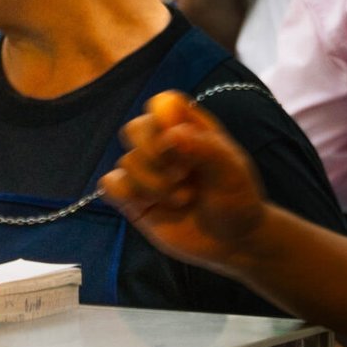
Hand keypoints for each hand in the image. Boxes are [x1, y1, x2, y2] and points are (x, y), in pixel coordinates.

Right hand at [100, 91, 268, 278]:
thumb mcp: (231, 172)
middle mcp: (164, 146)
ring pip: (126, 162)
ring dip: (154, 184)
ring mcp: (147, 172)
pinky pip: (110, 184)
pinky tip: (150, 205)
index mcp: (190, 128)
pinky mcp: (133, 199)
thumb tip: (170, 134)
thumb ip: (204, 148)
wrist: (232, 242)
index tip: (179, 141)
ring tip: (183, 199)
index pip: (163, 104)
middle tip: (184, 175)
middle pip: (135, 129)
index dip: (163, 118)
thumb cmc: (237, 200)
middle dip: (155, 156)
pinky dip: (126, 193)